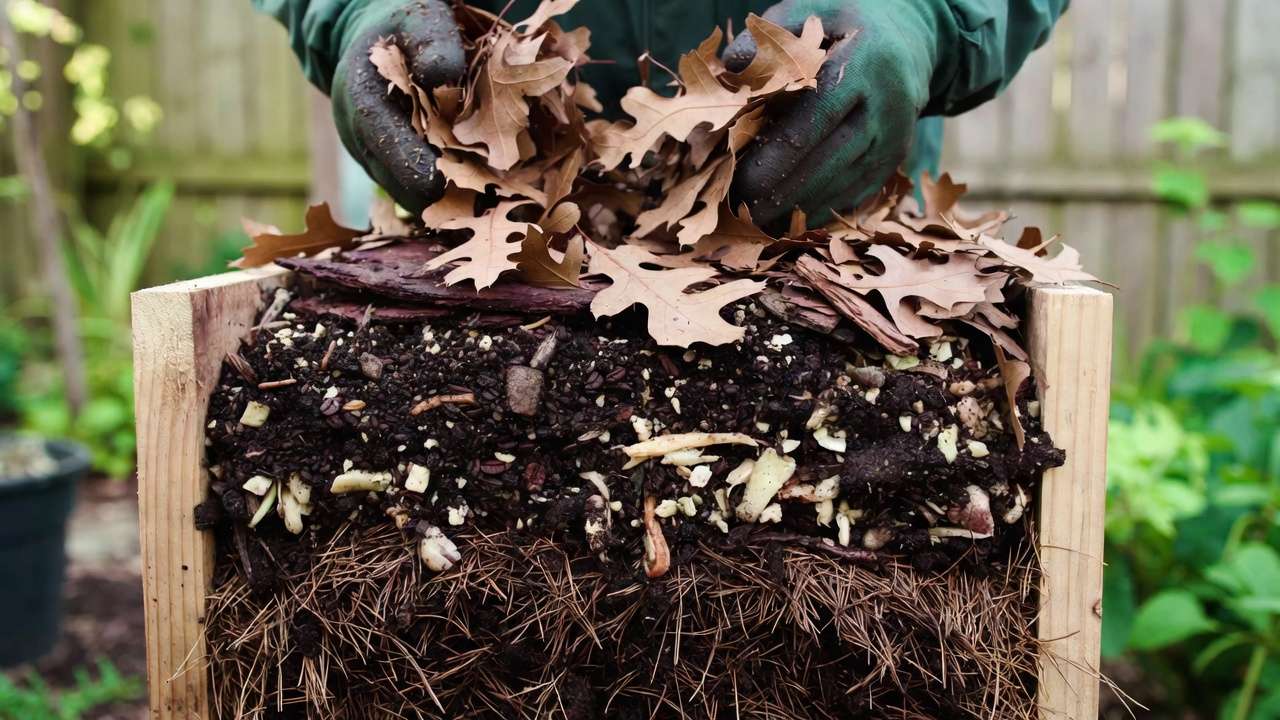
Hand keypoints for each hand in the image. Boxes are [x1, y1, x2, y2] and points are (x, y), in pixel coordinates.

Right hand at [332, 0, 465, 214]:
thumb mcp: (417, 22)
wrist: (380, 42)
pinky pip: (412, 192)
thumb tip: (445, 75)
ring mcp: (371, 155)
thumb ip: (430, 44)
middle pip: (392, 176)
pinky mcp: (388, 168)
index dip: (410, 160)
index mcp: (360, 94)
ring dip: (440, 200)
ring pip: (403, 191)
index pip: (380, 135)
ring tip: (482, 206)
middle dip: (433, 191)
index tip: (440, 180)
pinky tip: (477, 200)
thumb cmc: (404, 29)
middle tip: (476, 202)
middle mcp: (358, 133)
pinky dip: (442, 197)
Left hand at [723, 0, 939, 226]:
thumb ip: (770, 37)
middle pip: (827, 161)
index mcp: (863, 66)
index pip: (814, 119)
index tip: (738, 177)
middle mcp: (885, 108)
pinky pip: (853, 195)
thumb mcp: (813, 11)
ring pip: (840, 185)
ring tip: (751, 219)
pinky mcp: (892, 161)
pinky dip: (817, 210)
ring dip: (795, 206)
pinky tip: (782, 220)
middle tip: (737, 207)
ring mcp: (893, 139)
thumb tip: (730, 67)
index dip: (776, 155)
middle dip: (779, 190)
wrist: (914, 39)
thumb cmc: (847, 23)